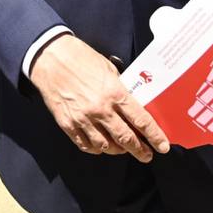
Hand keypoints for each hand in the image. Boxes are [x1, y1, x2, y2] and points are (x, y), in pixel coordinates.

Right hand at [28, 34, 168, 162]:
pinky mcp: (68, 124)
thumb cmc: (81, 58)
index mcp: (114, 93)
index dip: (154, 136)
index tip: (162, 146)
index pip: (140, 121)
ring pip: (106, 146)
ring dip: (118, 150)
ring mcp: (83, 119)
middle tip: (146, 155)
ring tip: (124, 149)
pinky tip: (102, 146)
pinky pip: (85, 145)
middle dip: (139, 150)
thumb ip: (120, 89)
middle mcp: (101, 110)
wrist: (51, 57)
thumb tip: (131, 105)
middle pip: (126, 139)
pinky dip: (96, 149)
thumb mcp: (108, 69)